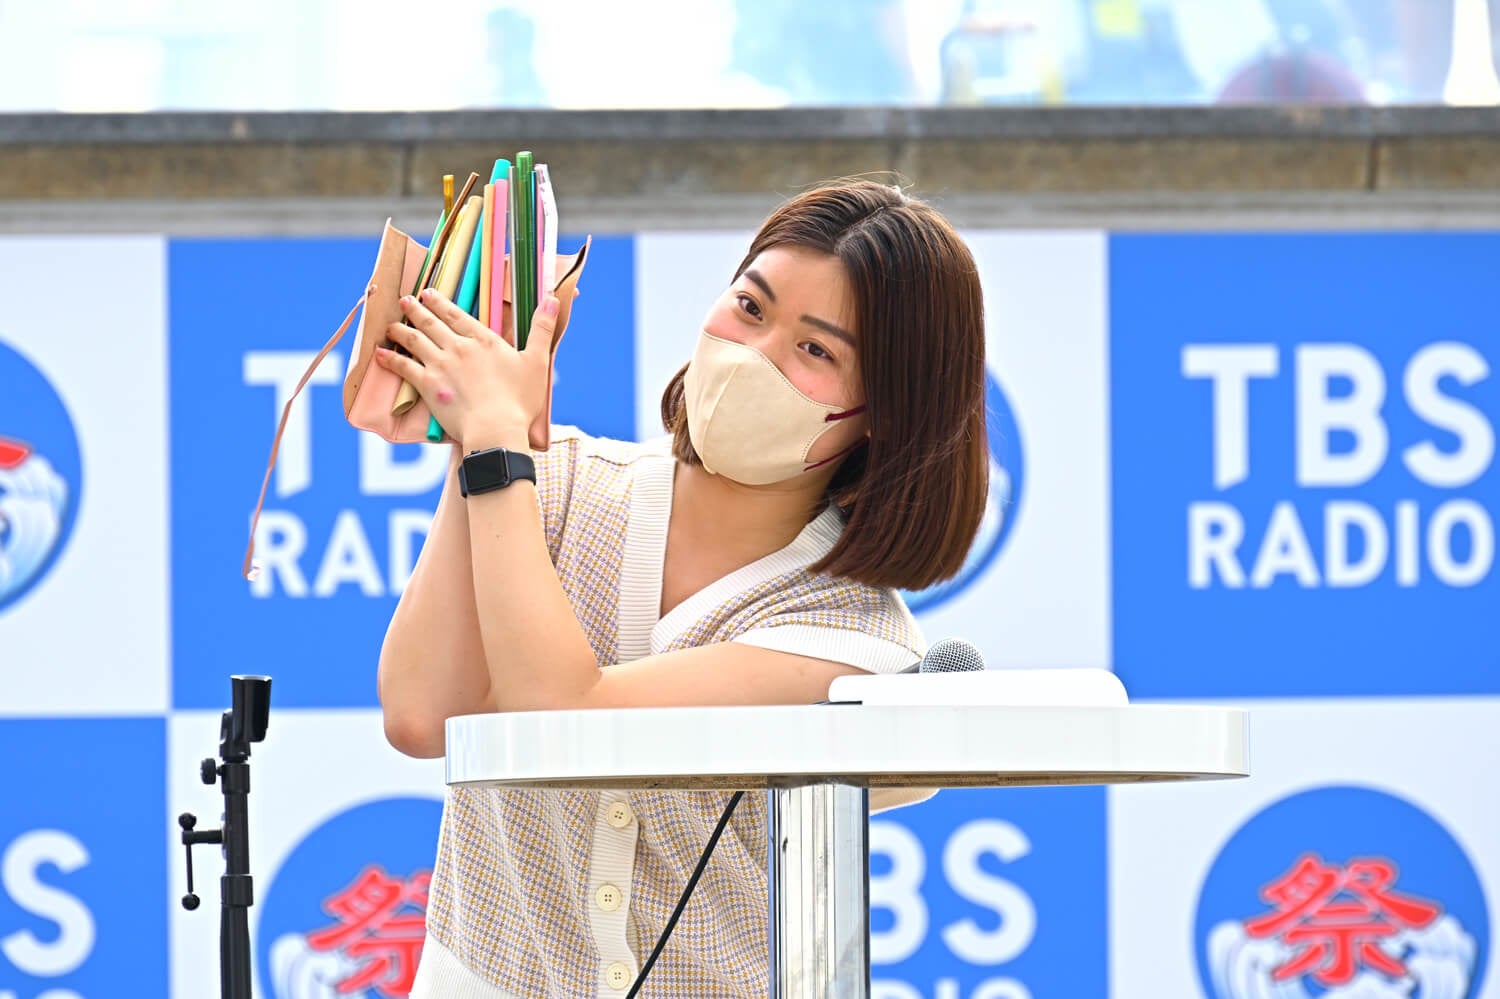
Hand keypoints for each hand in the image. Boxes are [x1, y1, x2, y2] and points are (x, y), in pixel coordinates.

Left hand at [375, 289, 559, 445]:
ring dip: (400, 329)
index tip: (428, 293)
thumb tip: (554, 299)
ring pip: (414, 340)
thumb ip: (542, 328)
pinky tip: (379, 353)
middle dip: (417, 310)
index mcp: (484, 340)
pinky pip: (404, 366)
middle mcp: (458, 347)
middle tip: (406, 301)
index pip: (457, 315)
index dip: (440, 302)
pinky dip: (390, 359)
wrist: (496, 429)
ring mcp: (441, 365)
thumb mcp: (538, 361)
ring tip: (391, 324)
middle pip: (432, 322)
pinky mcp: (428, 385)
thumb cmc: (520, 401)